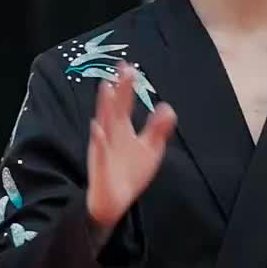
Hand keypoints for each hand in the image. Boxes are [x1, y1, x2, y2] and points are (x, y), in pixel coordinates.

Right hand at [86, 63, 176, 229]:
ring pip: (104, 124)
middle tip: (123, 68)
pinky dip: (99, 141)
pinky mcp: (100, 166)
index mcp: (122, 129)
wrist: (114, 200)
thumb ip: (158, 129)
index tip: (129, 67)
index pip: (124, 104)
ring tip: (107, 88)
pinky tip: (98, 129)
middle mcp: (110, 134)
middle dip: (120, 89)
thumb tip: (168, 107)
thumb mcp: (149, 149)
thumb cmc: (130, 172)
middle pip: (115, 108)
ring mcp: (104, 149)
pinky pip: (99, 152)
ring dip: (105, 107)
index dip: (127, 87)